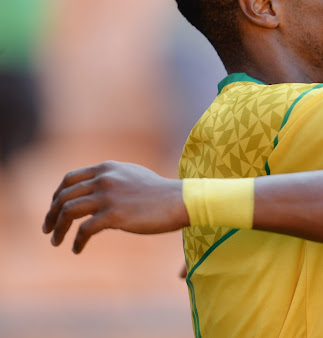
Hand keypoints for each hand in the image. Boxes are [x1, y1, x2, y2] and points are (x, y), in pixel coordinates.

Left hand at [42, 161, 187, 253]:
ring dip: (58, 228)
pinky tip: (77, 249)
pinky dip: (77, 241)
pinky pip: (84, 230)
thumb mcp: (132, 176)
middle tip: (47, 228)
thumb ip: (111, 179)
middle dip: (52, 214)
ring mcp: (108, 196)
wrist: (180, 201)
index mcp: (107, 168)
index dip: (57, 195)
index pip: (69, 179)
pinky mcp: (114, 215)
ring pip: (69, 212)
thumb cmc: (159, 192)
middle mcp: (104, 179)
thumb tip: (94, 191)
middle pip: (64, 196)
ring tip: (55, 241)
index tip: (54, 209)